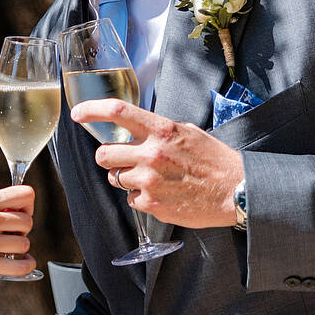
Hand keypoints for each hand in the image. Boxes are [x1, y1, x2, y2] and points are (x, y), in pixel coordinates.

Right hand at [0, 185, 35, 281]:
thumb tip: (0, 204)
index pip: (24, 194)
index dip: (27, 203)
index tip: (22, 210)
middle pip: (27, 220)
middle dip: (23, 227)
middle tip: (12, 233)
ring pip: (25, 243)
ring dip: (20, 246)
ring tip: (9, 248)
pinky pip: (21, 266)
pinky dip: (26, 265)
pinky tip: (21, 261)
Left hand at [71, 100, 243, 227]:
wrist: (236, 191)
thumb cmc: (214, 160)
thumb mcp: (188, 132)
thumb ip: (159, 130)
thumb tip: (136, 128)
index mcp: (161, 130)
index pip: (117, 112)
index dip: (91, 110)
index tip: (78, 113)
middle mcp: (151, 154)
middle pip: (104, 154)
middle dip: (109, 157)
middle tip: (122, 159)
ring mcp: (149, 181)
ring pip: (115, 178)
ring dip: (126, 178)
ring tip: (150, 178)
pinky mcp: (151, 204)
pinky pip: (130, 199)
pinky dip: (140, 197)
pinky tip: (161, 193)